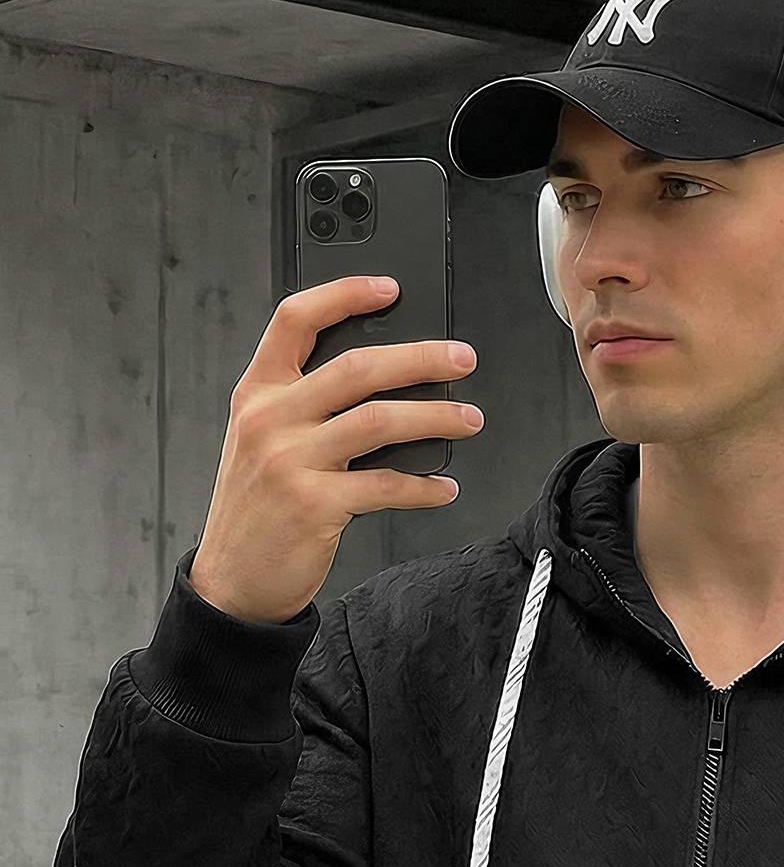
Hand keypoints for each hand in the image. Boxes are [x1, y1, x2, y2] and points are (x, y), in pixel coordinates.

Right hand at [190, 275, 483, 623]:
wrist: (233, 579)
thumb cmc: (256, 507)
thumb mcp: (261, 442)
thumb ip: (304, 405)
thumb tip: (385, 380)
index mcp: (257, 393)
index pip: (295, 320)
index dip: (344, 294)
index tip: (390, 288)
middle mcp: (270, 419)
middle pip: (356, 367)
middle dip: (420, 357)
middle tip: (462, 359)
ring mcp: (290, 461)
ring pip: (379, 420)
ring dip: (435, 417)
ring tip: (469, 419)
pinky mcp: (314, 505)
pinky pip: (385, 485)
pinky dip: (423, 486)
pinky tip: (443, 487)